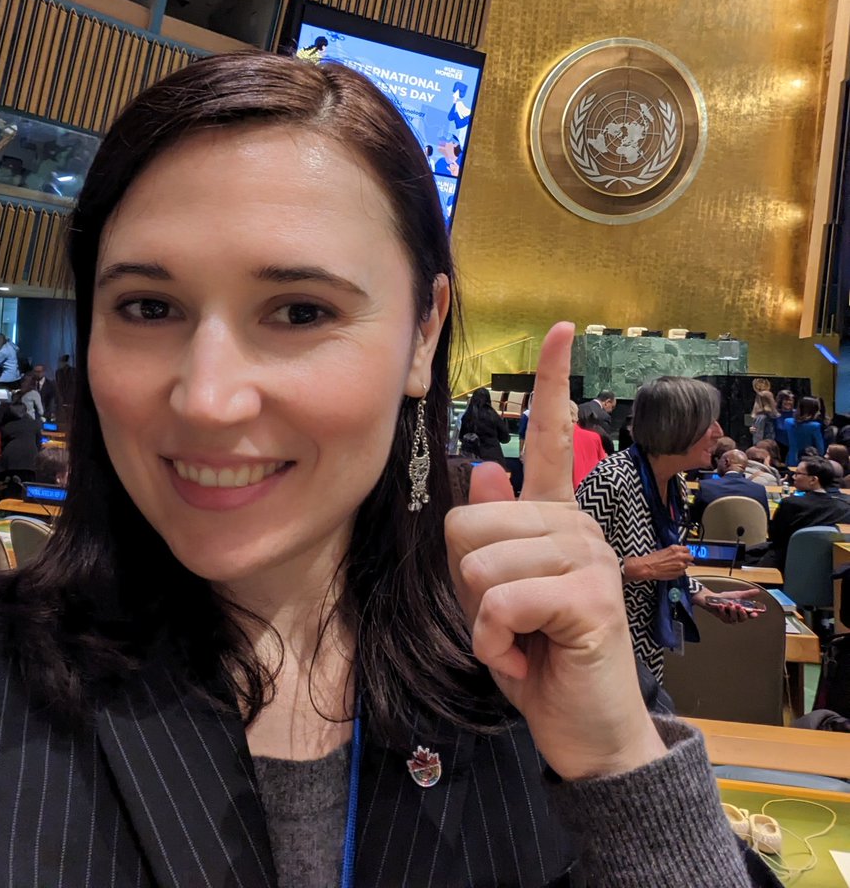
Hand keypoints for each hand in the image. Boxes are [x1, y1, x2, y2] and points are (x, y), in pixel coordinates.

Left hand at [445, 322, 665, 780]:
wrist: (583, 727)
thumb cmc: (538, 653)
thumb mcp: (497, 592)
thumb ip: (492, 534)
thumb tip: (489, 466)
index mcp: (554, 517)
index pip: (554, 437)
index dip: (554, 381)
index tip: (561, 328)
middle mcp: (576, 524)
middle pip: (468, 523)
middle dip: (466, 584)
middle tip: (505, 616)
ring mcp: (588, 557)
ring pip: (479, 565)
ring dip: (481, 619)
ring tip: (519, 637)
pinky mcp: (590, 597)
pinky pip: (500, 603)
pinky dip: (494, 642)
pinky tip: (524, 656)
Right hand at [636, 545, 692, 581]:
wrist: (648, 567)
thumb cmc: (653, 559)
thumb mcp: (664, 551)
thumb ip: (675, 552)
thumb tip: (682, 554)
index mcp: (675, 549)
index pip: (687, 549)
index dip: (685, 552)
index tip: (684, 553)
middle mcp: (679, 556)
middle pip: (690, 557)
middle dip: (687, 559)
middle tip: (682, 560)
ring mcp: (680, 565)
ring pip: (687, 566)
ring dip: (682, 566)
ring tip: (674, 566)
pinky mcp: (679, 573)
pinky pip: (682, 573)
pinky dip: (679, 572)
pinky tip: (672, 570)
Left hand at [694, 587, 761, 622]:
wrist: (713, 598)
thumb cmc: (726, 598)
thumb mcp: (737, 595)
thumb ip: (747, 594)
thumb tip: (757, 591)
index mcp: (742, 611)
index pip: (750, 615)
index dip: (753, 615)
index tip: (755, 613)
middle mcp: (737, 616)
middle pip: (743, 618)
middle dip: (741, 612)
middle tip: (739, 606)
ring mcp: (730, 619)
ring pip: (734, 618)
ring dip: (732, 611)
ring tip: (730, 603)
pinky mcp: (722, 618)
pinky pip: (724, 616)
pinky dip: (722, 610)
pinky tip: (721, 605)